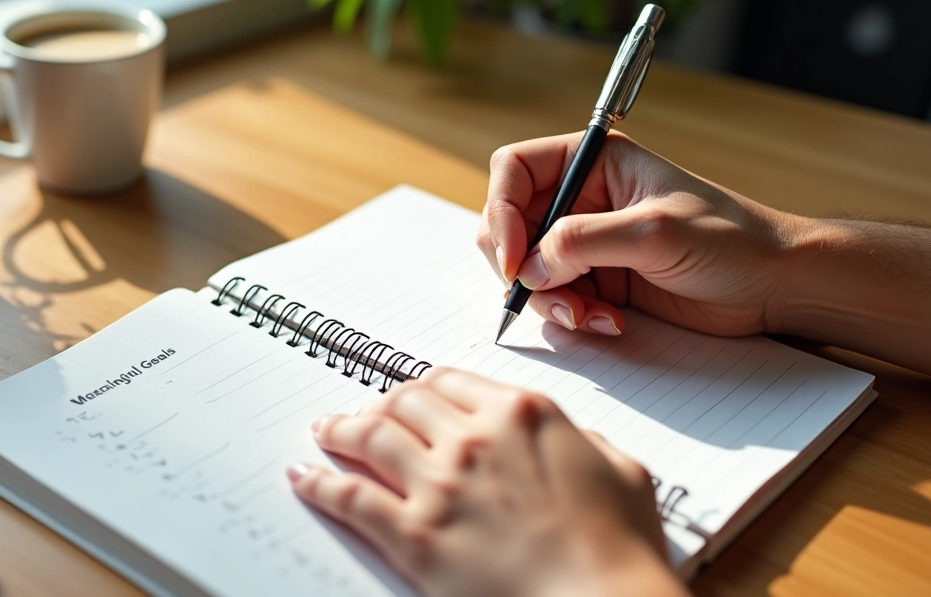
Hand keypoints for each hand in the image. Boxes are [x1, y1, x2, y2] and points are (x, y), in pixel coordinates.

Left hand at [287, 367, 687, 596]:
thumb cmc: (619, 550)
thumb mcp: (623, 473)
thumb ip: (589, 443)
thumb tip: (576, 439)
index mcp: (523, 414)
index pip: (449, 380)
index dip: (421, 387)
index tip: (409, 395)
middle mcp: (474, 438)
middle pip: (403, 402)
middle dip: (378, 404)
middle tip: (362, 413)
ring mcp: (440, 485)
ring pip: (369, 437)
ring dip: (340, 430)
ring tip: (325, 431)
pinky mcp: (415, 534)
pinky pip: (352, 498)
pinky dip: (321, 485)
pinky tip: (307, 479)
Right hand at [478, 131, 797, 336]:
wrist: (775, 285)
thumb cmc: (731, 240)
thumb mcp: (654, 232)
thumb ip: (582, 243)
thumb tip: (528, 268)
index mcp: (594, 162)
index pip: (514, 169)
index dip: (501, 211)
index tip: (515, 257)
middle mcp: (583, 198)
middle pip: (509, 223)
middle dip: (520, 265)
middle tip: (546, 293)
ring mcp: (587, 242)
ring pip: (527, 269)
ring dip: (547, 298)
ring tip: (589, 316)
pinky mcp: (598, 280)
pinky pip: (555, 298)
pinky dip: (570, 315)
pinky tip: (608, 323)